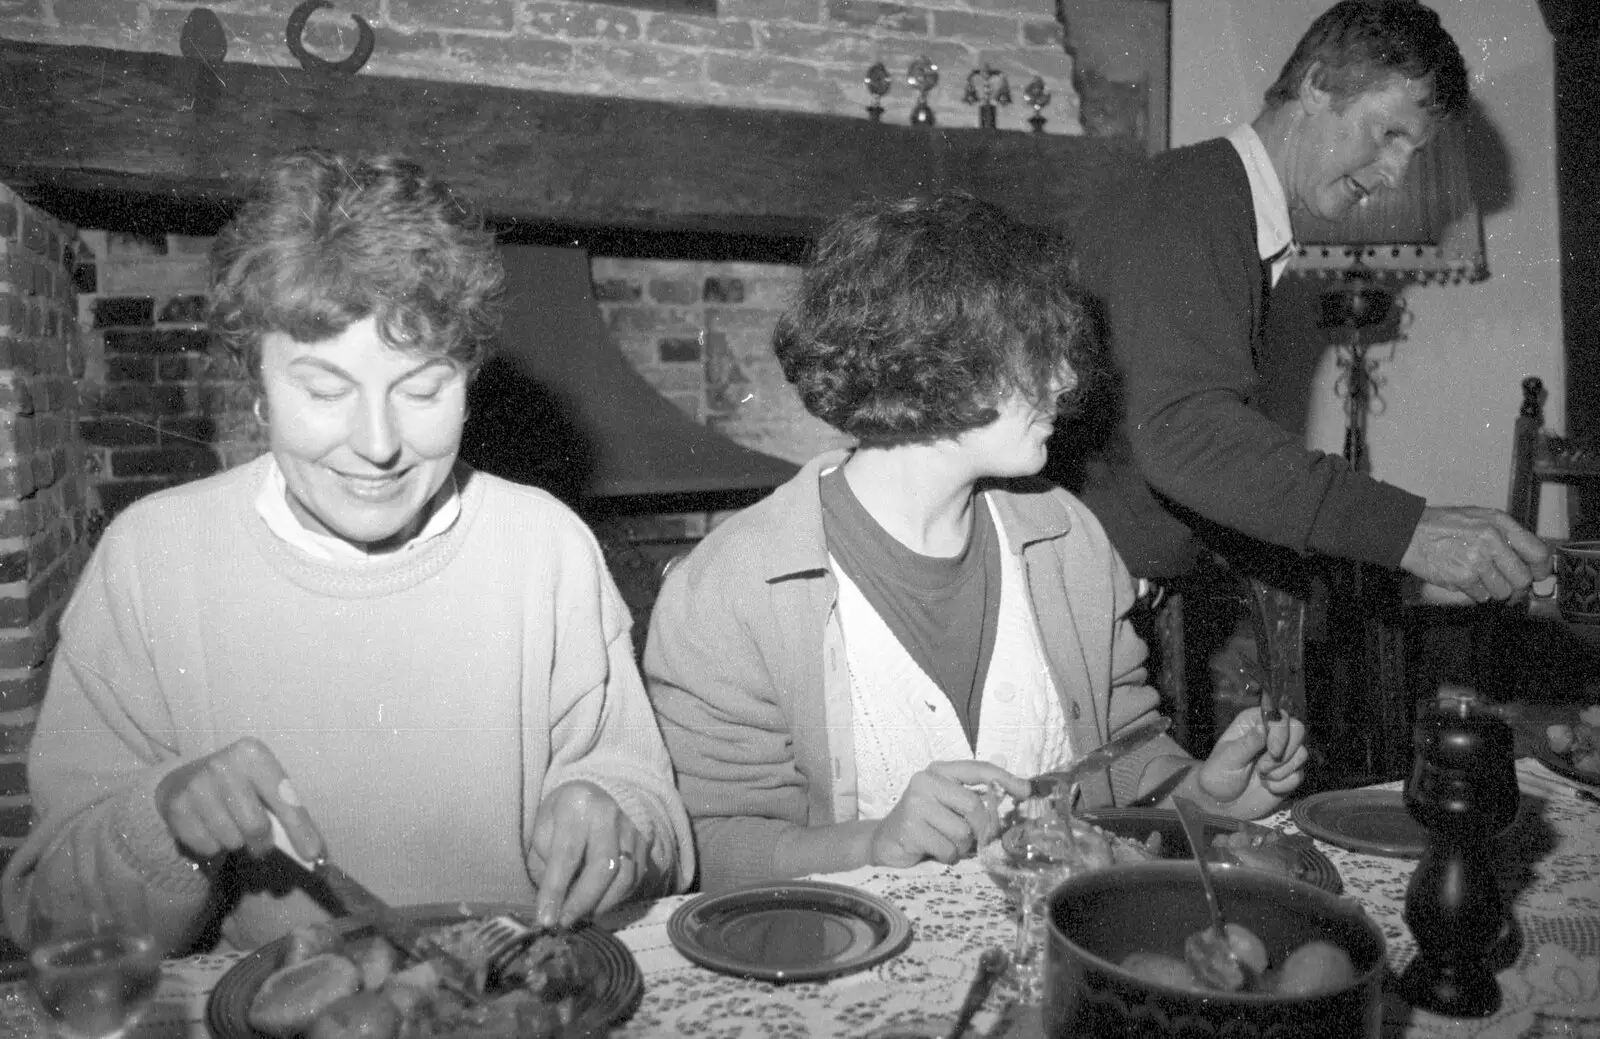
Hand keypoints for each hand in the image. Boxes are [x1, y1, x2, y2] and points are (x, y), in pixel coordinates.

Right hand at [153, 737, 322, 864]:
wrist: (184, 779)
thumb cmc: (239, 784)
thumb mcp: (263, 784)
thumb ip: (285, 811)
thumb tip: (313, 852)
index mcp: (253, 754)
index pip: (284, 799)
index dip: (301, 830)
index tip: (314, 855)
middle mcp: (223, 765)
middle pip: (256, 826)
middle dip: (262, 843)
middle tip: (260, 844)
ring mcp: (196, 786)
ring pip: (231, 840)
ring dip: (236, 843)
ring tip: (230, 827)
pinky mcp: (176, 808)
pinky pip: (207, 847)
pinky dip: (213, 847)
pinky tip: (210, 828)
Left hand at [527, 781, 646, 928]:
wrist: (592, 795)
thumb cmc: (560, 817)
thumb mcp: (542, 832)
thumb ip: (546, 866)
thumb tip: (553, 907)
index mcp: (577, 805)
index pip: (567, 853)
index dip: (556, 890)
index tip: (546, 919)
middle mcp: (609, 814)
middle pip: (603, 866)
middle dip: (582, 901)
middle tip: (564, 922)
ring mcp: (631, 828)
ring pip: (625, 876)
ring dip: (601, 904)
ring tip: (581, 915)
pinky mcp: (644, 843)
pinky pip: (635, 879)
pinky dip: (616, 898)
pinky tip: (598, 904)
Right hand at [869, 761, 1030, 867]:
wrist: (886, 840)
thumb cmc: (926, 822)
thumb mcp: (948, 804)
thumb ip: (974, 799)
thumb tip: (1014, 799)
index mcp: (940, 771)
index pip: (978, 769)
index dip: (1006, 779)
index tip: (1027, 792)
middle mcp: (926, 781)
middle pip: (974, 806)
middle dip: (980, 828)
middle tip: (974, 839)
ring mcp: (915, 803)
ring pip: (962, 831)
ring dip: (960, 846)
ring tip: (944, 842)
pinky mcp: (910, 828)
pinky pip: (948, 849)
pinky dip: (947, 856)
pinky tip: (933, 850)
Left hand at [1196, 709, 1307, 818]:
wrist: (1224, 804)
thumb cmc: (1219, 775)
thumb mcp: (1228, 758)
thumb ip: (1248, 743)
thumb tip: (1264, 726)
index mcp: (1254, 723)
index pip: (1280, 716)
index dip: (1281, 732)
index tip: (1273, 752)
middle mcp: (1272, 734)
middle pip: (1298, 730)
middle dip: (1284, 752)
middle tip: (1263, 768)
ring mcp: (1284, 754)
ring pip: (1302, 754)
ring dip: (1281, 770)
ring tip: (1261, 776)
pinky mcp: (1290, 773)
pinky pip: (1299, 775)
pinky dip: (1283, 784)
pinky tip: (1268, 787)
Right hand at [1400, 506, 1551, 602]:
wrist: (1407, 532)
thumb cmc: (1442, 525)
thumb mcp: (1479, 517)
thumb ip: (1505, 535)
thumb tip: (1527, 560)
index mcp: (1500, 524)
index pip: (1537, 552)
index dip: (1541, 569)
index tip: (1537, 576)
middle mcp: (1492, 540)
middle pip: (1522, 578)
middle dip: (1516, 587)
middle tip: (1506, 586)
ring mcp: (1477, 559)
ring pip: (1503, 592)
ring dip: (1493, 592)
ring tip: (1480, 581)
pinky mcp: (1463, 577)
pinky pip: (1482, 597)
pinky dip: (1475, 593)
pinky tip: (1464, 580)